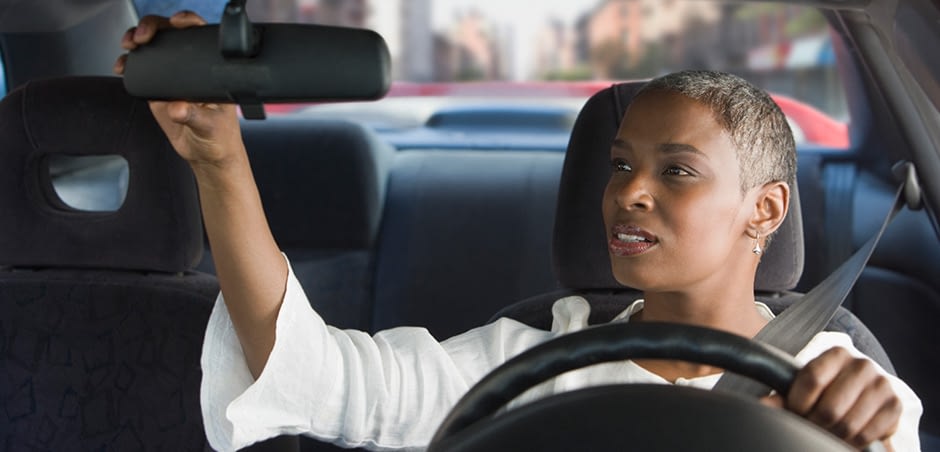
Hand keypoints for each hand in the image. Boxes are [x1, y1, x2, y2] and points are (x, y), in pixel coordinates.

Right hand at [114, 11, 242, 167]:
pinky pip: (139, 69)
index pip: (201, 36)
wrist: (205, 154)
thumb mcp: (210, 127)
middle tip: (142, 38)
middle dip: (153, 27)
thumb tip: (177, 108)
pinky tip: (122, 66)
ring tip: (129, 46)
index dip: (188, 22)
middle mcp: (191, 68)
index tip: (177, 23)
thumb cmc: (219, 138)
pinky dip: (128, 63)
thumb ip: (195, 117)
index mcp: (210, 70)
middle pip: (171, 35)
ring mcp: (172, 77)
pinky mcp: (157, 89)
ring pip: (152, 48)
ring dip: (136, 40)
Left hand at [762, 347, 900, 449]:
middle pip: (829, 408)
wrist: (862, 390)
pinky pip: (867, 435)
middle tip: (811, 425)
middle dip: (815, 423)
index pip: (812, 379)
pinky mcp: (895, 407)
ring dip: (832, 434)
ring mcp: (882, 385)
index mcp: (837, 353)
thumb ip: (783, 395)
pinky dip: (852, 441)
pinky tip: (845, 434)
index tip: (795, 410)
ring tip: (826, 430)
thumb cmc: (827, 387)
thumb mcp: (805, 386)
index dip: (798, 402)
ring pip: (847, 425)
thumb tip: (761, 405)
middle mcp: (863, 365)